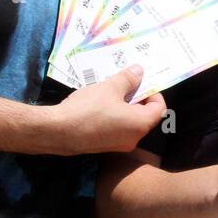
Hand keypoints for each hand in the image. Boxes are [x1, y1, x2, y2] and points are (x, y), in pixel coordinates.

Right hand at [51, 66, 167, 153]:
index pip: (159, 109)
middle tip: (126, 84)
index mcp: (140, 124)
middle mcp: (133, 138)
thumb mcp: (109, 87)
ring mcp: (118, 145)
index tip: (141, 82)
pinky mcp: (104, 147)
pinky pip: (117, 129)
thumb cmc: (88, 108)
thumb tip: (139, 71)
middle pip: (145, 117)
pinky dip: (114, 117)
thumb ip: (128, 79)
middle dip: (138, 99)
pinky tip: (99, 105)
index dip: (154, 93)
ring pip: (129, 123)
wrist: (58, 131)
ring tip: (111, 92)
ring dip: (124, 107)